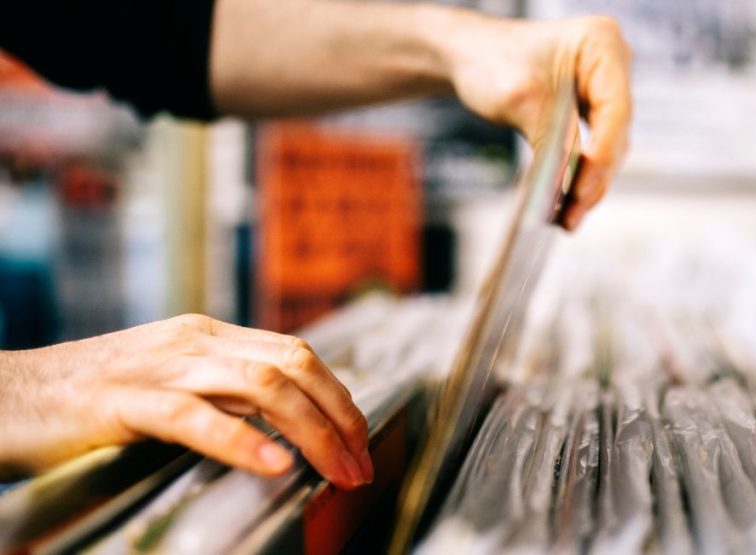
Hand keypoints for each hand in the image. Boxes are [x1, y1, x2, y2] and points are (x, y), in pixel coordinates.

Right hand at [0, 314, 371, 487]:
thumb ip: (223, 395)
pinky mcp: (123, 400)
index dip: (339, 397)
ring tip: (336, 470)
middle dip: (340, 416)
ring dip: (311, 431)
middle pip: (294, 366)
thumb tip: (282, 428)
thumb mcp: (171, 384)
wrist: (7, 394)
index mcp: (209, 336)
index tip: (359, 440)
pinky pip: (194, 417)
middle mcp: (195, 342)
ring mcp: (161, 366)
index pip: (298, 355)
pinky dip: (241, 441)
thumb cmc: (88, 399)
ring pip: (261, 386)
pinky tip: (273, 465)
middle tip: (361, 464)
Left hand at [443, 13, 632, 230]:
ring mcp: (604, 88)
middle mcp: (611, 65)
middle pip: (615, 133)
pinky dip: (579, 176)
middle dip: (594, 178)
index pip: (615, 110)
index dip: (602, 155)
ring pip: (607, 148)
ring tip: (566, 220)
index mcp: (601, 44)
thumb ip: (552, 141)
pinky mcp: (591, 111)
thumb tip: (569, 189)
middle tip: (571, 216)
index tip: (582, 190)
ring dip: (589, 185)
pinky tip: (565, 205)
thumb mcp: (519, 100)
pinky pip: (593, 149)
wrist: (469, 55)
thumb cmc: (490, 60)